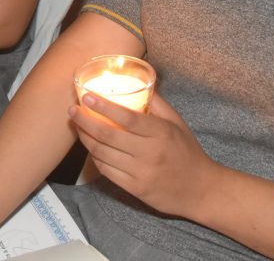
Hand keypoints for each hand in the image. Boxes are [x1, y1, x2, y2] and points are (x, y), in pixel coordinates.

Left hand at [69, 91, 222, 219]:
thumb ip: (156, 103)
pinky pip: (107, 171)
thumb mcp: (176, 123)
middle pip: (109, 136)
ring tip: (77, 125)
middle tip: (73, 110)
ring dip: (86, 138)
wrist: (200, 190)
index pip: (127, 118)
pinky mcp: (135, 189)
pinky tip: (90, 146)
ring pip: (103, 154)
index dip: (103, 106)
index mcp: (160, 133)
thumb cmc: (187, 151)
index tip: (86, 96)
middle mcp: (149, 153)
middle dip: (86, 121)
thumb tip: (136, 83)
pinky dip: (94, 157)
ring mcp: (140, 173)